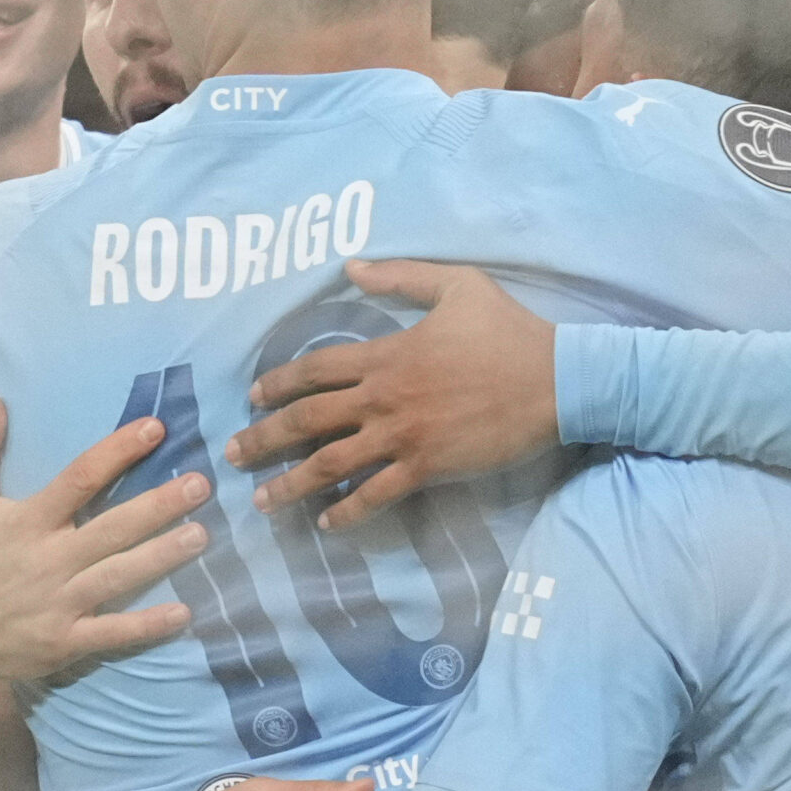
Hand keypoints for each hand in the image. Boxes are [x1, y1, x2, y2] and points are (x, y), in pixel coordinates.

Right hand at [0, 397, 202, 681]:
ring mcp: (60, 602)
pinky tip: (184, 612)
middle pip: (112, 527)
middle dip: (159, 505)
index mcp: (29, 520)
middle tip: (201, 484)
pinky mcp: (66, 640)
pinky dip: (147, 625)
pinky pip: (113, 631)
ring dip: (162, 556)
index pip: (80, 478)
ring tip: (203, 536)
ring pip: (119, 575)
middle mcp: (50, 558)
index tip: (155, 429)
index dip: (117, 452)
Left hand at [224, 260, 556, 529]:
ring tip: (262, 500)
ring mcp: (403, 436)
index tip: (253, 398)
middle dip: (264, 438)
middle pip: (307, 420)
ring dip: (290, 484)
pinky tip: (327, 524)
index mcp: (386, 354)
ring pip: (331, 464)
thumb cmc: (509, 331)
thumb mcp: (457, 285)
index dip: (277, 384)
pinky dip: (348, 513)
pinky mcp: (428, 468)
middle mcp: (383, 397)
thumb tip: (351, 266)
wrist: (556, 380)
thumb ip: (401, 276)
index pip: (314, 370)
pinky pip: (377, 495)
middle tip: (233, 455)